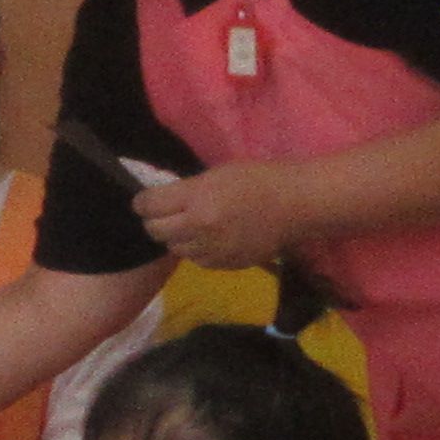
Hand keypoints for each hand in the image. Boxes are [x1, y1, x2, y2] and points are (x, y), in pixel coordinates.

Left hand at [133, 159, 317, 276]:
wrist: (297, 205)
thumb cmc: (259, 179)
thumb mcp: (216, 175)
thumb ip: (187, 190)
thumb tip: (161, 200)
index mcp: (197, 198)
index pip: (149, 205)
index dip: (142, 202)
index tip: (144, 200)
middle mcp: (199, 227)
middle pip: (155, 231)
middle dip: (155, 221)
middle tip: (164, 214)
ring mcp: (212, 249)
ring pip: (174, 248)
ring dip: (177, 237)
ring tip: (192, 225)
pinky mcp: (225, 264)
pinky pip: (197, 260)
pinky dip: (197, 250)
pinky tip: (210, 237)